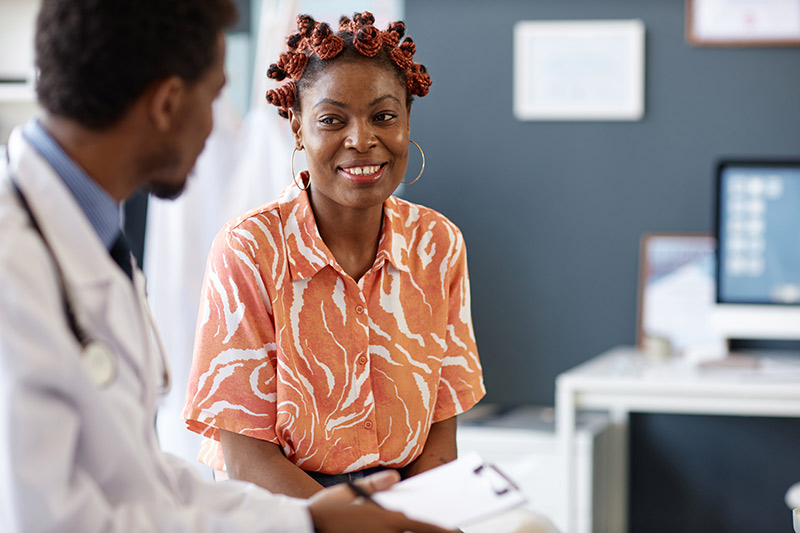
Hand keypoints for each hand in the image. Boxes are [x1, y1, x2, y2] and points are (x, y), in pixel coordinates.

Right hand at [308, 470, 456, 532]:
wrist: (304, 527)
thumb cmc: (325, 510)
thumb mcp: (348, 492)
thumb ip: (374, 485)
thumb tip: (395, 478)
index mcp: (383, 518)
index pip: (419, 524)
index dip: (440, 529)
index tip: (454, 530)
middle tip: (448, 531)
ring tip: (427, 530)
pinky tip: (398, 532)